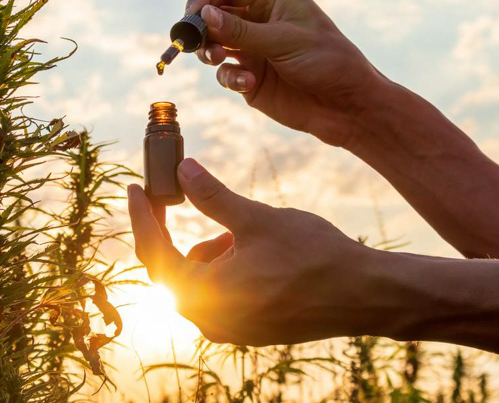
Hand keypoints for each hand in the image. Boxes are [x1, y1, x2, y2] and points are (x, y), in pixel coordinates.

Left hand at [127, 158, 382, 345]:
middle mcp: (211, 320)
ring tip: (241, 230)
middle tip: (180, 197)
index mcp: (203, 296)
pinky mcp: (251, 328)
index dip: (142, 218)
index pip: (155, 254)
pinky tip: (253, 249)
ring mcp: (232, 329)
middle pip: (174, 270)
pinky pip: (224, 292)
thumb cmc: (312, 257)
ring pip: (202, 279)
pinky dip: (228, 267)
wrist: (363, 294)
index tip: (135, 189)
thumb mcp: (256, 219)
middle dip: (178, 232)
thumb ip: (212, 197)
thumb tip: (182, 169)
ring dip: (211, 250)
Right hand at [186, 0, 385, 146]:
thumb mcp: (284, 41)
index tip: (189, 17)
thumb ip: (241, 30)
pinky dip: (230, 77)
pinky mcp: (249, 77)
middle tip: (196, 44)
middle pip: (212, 16)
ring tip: (218, 58)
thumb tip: (203, 14)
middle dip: (201, 30)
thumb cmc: (327, 61)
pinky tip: (248, 83)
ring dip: (210, 52)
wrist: (346, 105)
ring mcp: (252, 48)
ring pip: (212, 44)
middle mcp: (258, 18)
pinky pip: (225, 73)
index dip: (202, 0)